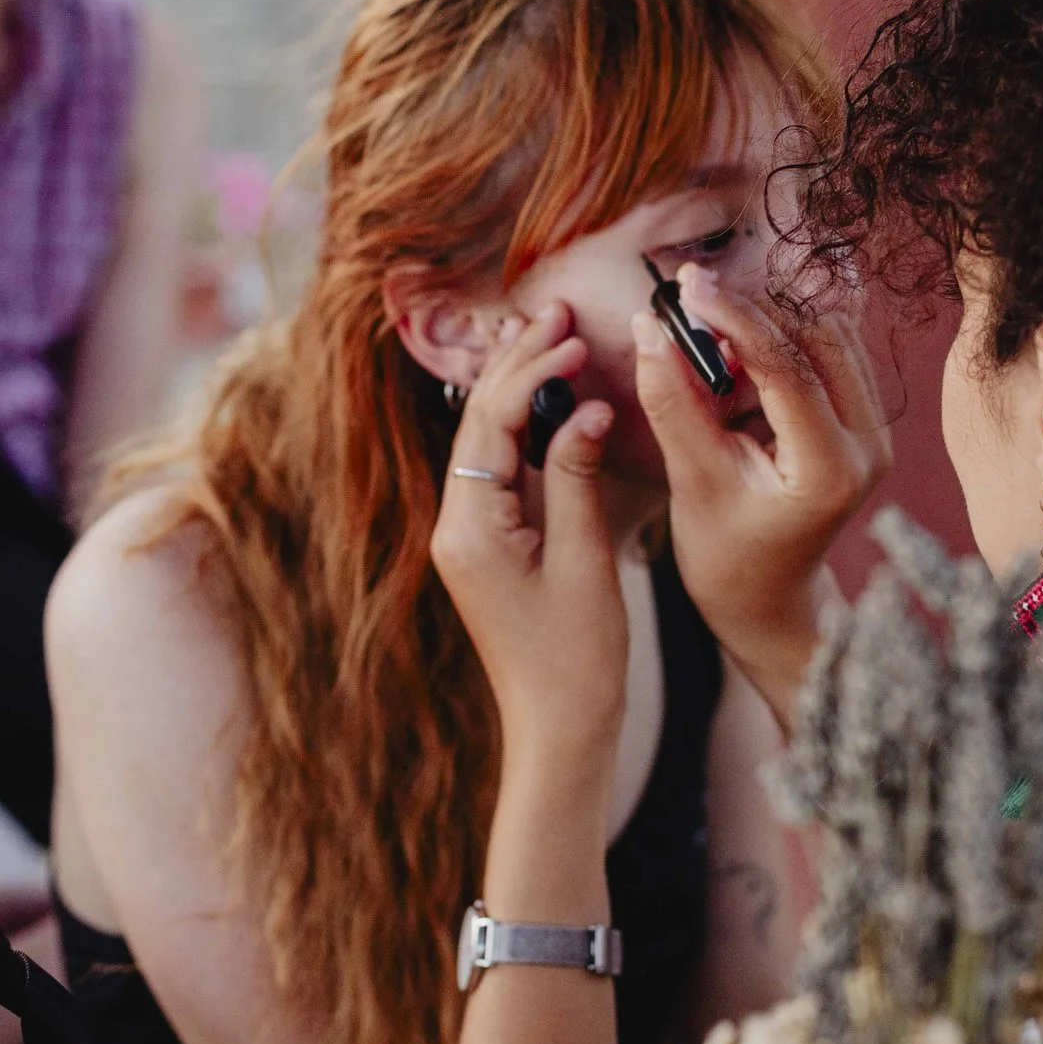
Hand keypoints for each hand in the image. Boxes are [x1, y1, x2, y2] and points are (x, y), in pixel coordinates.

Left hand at [429, 302, 629, 788]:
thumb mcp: (585, 563)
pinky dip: (529, 429)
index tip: (573, 339)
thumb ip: (578, 479)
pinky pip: (504, 470)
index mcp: (470, 529)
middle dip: (518, 364)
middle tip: (557, 310)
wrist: (559, 733)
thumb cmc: (577, 661)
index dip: (531, 374)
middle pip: (481, 424)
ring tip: (553, 335)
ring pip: (489, 442)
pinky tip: (555, 398)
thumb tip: (584, 408)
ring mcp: (471, 537)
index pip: (492, 424)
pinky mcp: (492, 547)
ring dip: (522, 389)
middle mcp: (457, 527)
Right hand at [633, 266, 889, 725]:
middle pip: (818, 337)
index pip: (787, 366)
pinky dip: (780, 343)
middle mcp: (868, 444)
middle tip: (690, 299)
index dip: (734, 317)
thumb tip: (650, 326)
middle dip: (752, 310)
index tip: (687, 286)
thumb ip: (673, 401)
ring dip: (767, 323)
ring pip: (827, 336)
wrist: (769, 600)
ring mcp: (874, 432)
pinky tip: (733, 362)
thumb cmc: (727, 557)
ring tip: (707, 339)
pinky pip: (828, 354)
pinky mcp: (862, 422)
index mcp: (830, 469)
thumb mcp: (693, 482)